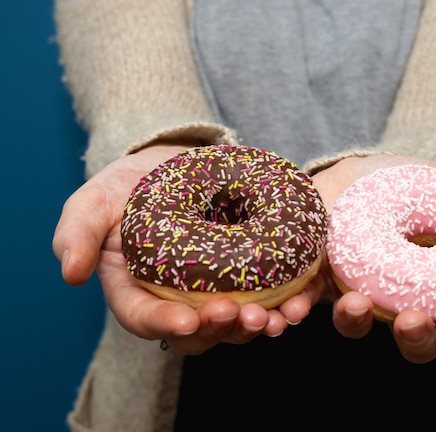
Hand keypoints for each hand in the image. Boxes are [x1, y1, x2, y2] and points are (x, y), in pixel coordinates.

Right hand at [52, 144, 294, 354]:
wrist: (176, 164)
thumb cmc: (130, 184)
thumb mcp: (97, 199)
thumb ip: (78, 231)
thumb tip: (71, 274)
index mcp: (135, 289)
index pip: (143, 317)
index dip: (164, 326)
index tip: (186, 323)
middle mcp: (175, 300)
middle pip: (195, 332)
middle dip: (218, 331)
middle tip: (241, 316)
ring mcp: (212, 292)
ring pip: (232, 324)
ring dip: (252, 327)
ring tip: (273, 318)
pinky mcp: (246, 276)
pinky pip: (264, 300)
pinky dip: (280, 307)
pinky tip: (294, 304)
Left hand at [309, 154, 435, 363]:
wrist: (340, 171)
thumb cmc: (397, 182)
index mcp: (432, 282)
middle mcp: (395, 298)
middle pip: (416, 337)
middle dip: (418, 338)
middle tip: (416, 320)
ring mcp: (354, 293)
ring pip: (358, 325)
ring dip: (356, 323)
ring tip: (354, 303)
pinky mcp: (312, 282)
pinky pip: (303, 308)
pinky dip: (292, 315)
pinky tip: (285, 314)